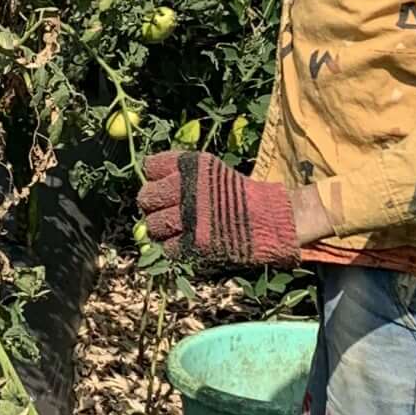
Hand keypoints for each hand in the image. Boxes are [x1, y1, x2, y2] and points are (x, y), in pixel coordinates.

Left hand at [136, 150, 320, 264]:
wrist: (269, 219)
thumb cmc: (236, 194)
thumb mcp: (211, 170)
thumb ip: (181, 172)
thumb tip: (149, 180)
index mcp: (192, 166)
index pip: (150, 167)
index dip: (153, 177)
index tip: (161, 184)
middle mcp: (187, 190)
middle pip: (146, 198)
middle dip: (152, 205)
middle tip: (164, 210)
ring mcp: (190, 218)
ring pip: (152, 226)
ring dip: (160, 229)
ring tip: (175, 229)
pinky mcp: (196, 243)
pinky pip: (168, 248)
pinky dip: (173, 247)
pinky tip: (185, 242)